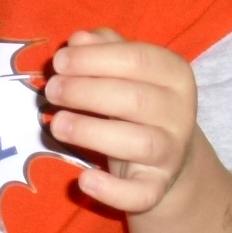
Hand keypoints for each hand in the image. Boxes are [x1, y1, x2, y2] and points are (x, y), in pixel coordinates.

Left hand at [43, 29, 197, 213]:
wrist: (165, 153)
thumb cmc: (135, 97)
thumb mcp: (124, 67)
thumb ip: (104, 48)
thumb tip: (79, 39)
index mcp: (174, 73)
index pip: (137, 58)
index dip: (95, 59)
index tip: (60, 61)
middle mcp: (180, 112)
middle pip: (134, 99)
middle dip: (86, 92)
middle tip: (51, 91)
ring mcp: (172, 152)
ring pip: (139, 143)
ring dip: (92, 132)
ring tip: (57, 124)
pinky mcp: (158, 186)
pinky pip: (142, 193)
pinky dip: (113, 190)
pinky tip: (83, 179)